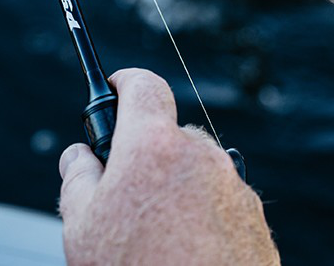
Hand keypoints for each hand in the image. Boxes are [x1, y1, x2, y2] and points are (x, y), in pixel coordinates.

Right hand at [59, 69, 279, 264]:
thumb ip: (77, 176)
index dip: (124, 83)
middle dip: (148, 153)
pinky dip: (205, 216)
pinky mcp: (256, 223)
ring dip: (178, 187)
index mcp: (154, 145)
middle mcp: (201, 156)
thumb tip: (79, 156)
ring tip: (158, 236)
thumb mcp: (80, 225)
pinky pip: (223, 203)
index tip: (115, 90)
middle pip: (169, 133)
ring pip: (197, 170)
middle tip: (126, 192)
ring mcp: (234, 189)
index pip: (143, 84)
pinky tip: (187, 251)